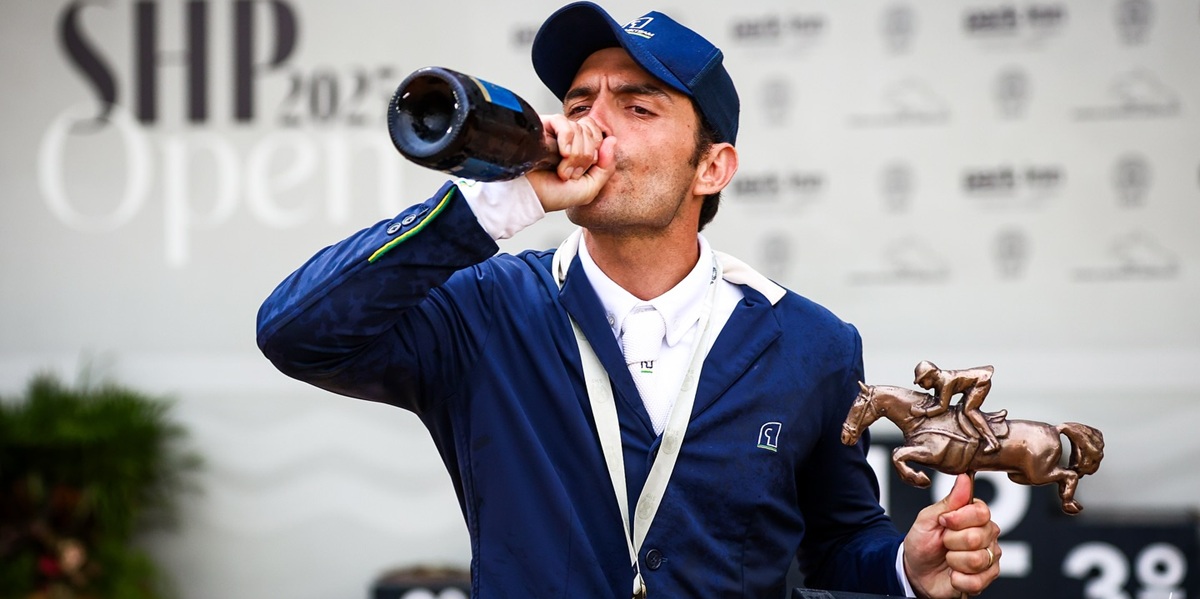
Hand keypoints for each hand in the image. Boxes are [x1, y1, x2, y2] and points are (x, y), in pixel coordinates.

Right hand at [526, 114, 615, 211]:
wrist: (528, 197)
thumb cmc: (553, 195)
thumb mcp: (589, 188)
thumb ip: (607, 167)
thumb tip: (612, 140)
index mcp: (581, 150)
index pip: (599, 136)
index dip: (596, 154)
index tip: (582, 173)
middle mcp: (569, 139)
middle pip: (591, 131)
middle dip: (585, 157)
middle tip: (570, 174)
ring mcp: (556, 132)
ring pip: (579, 128)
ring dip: (574, 154)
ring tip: (561, 171)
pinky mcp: (542, 126)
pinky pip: (562, 121)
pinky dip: (566, 139)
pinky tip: (561, 154)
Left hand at [903, 474, 1000, 597]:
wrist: (916, 571)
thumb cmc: (922, 542)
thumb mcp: (928, 518)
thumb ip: (949, 501)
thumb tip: (964, 478)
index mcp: (975, 515)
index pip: (981, 512)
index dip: (958, 519)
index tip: (943, 522)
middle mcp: (987, 534)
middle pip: (977, 537)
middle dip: (951, 542)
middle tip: (944, 543)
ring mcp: (990, 556)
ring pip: (977, 560)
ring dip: (954, 561)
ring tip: (948, 558)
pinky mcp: (987, 577)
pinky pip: (977, 581)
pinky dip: (958, 579)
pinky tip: (953, 574)